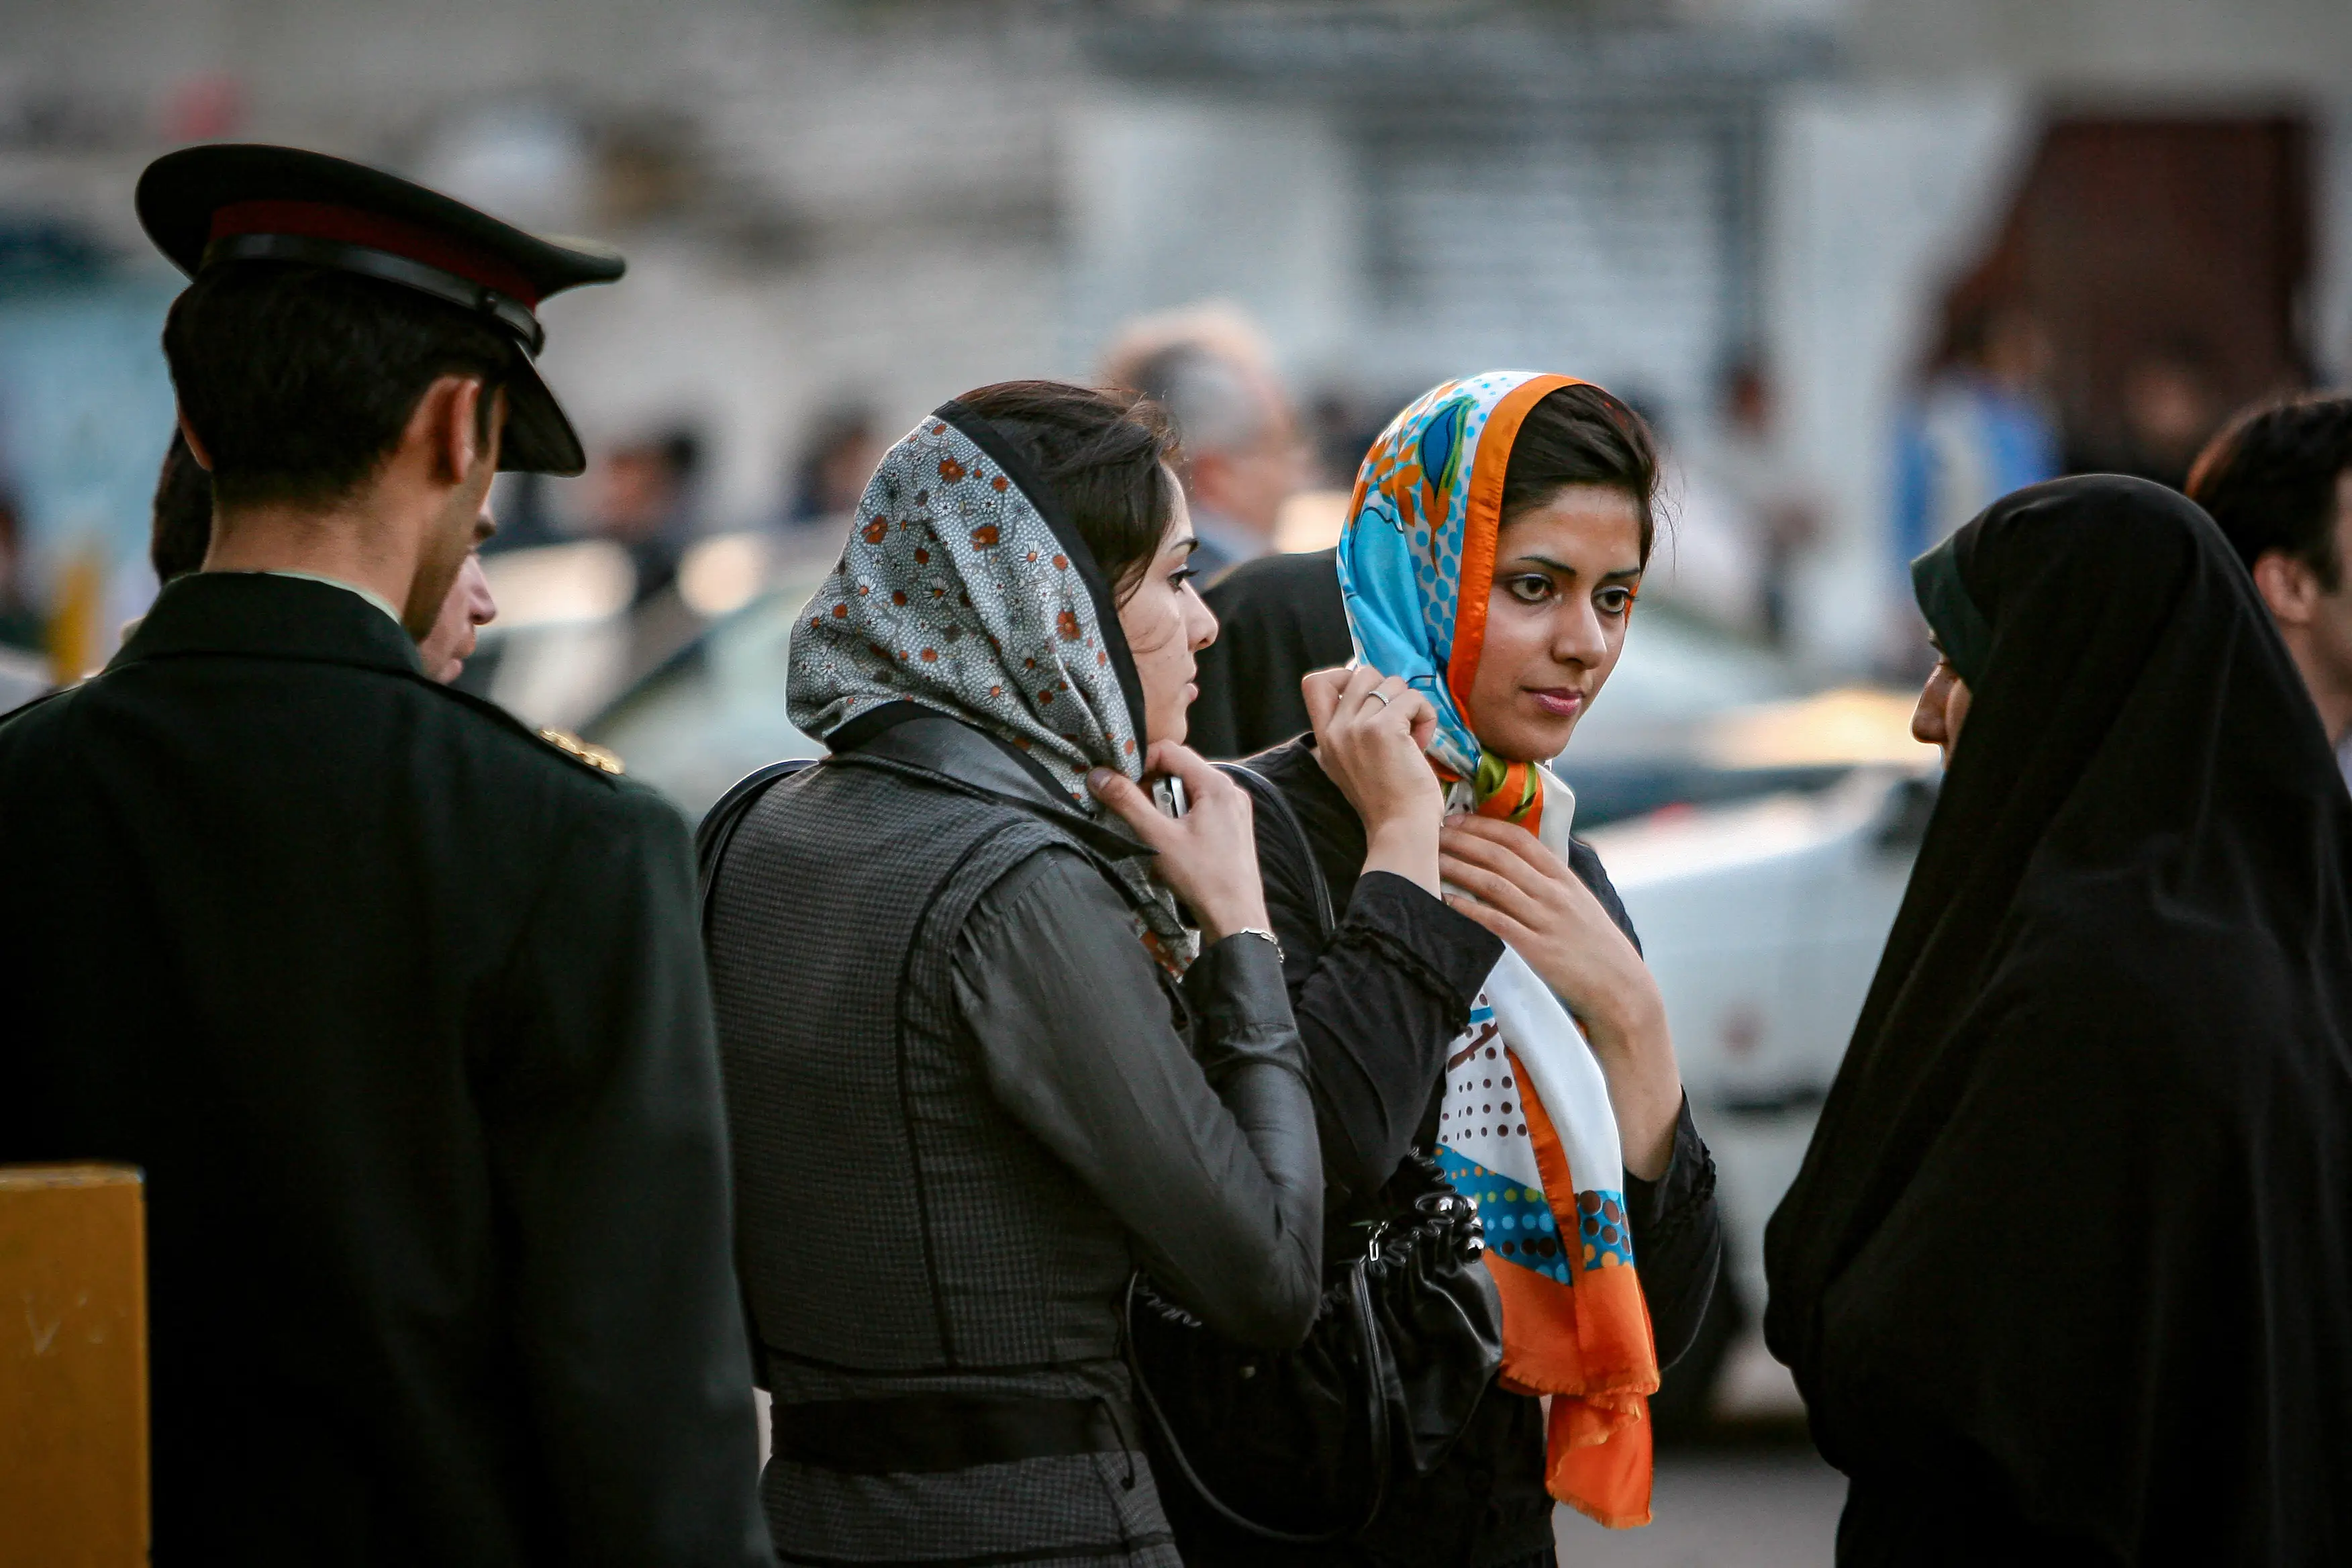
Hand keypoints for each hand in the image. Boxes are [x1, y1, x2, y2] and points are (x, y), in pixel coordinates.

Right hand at [1089, 742, 1269, 943]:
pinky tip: (1175, 847)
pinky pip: (1201, 810)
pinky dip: (1181, 820)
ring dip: (1165, 807)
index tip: (1122, 783)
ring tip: (1158, 836)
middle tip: (1138, 814)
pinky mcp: (1234, 828)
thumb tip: (1099, 776)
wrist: (1236, 918)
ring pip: (1189, 792)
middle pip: (1180, 770)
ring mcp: (1235, 810)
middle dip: (1153, 788)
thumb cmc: (1203, 878)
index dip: (1141, 762)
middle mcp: (1230, 791)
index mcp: (1217, 785)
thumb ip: (1127, 802)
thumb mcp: (1157, 838)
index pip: (1171, 750)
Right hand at [1302, 664, 1441, 893]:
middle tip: (1399, 722)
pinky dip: (1426, 716)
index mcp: (1324, 738)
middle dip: (1389, 690)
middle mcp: (1335, 730)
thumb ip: (1355, 729)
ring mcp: (1357, 728)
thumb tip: (1378, 688)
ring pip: (1392, 683)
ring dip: (1411, 705)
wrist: (1400, 829)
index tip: (1369, 696)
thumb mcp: (1354, 762)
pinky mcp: (1384, 729)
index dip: (1344, 675)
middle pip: (1361, 672)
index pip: (1314, 682)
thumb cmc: (1388, 800)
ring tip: (1414, 738)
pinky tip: (1423, 743)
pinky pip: (1413, 698)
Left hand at [1438, 816, 1680, 1178]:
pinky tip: (1445, 900)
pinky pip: (1494, 921)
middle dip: (1462, 840)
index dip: (1483, 826)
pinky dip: (1467, 908)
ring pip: (1493, 883)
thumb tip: (1517, 865)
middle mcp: (1554, 893)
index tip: (1456, 820)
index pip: (1519, 840)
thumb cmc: (1598, 950)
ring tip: (1430, 858)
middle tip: (1432, 831)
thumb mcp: (1580, 906)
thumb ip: (1551, 884)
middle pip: (1499, 856)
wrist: (1622, 990)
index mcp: (1564, 879)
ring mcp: (1545, 920)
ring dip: (1458, 867)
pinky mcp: (1536, 949)